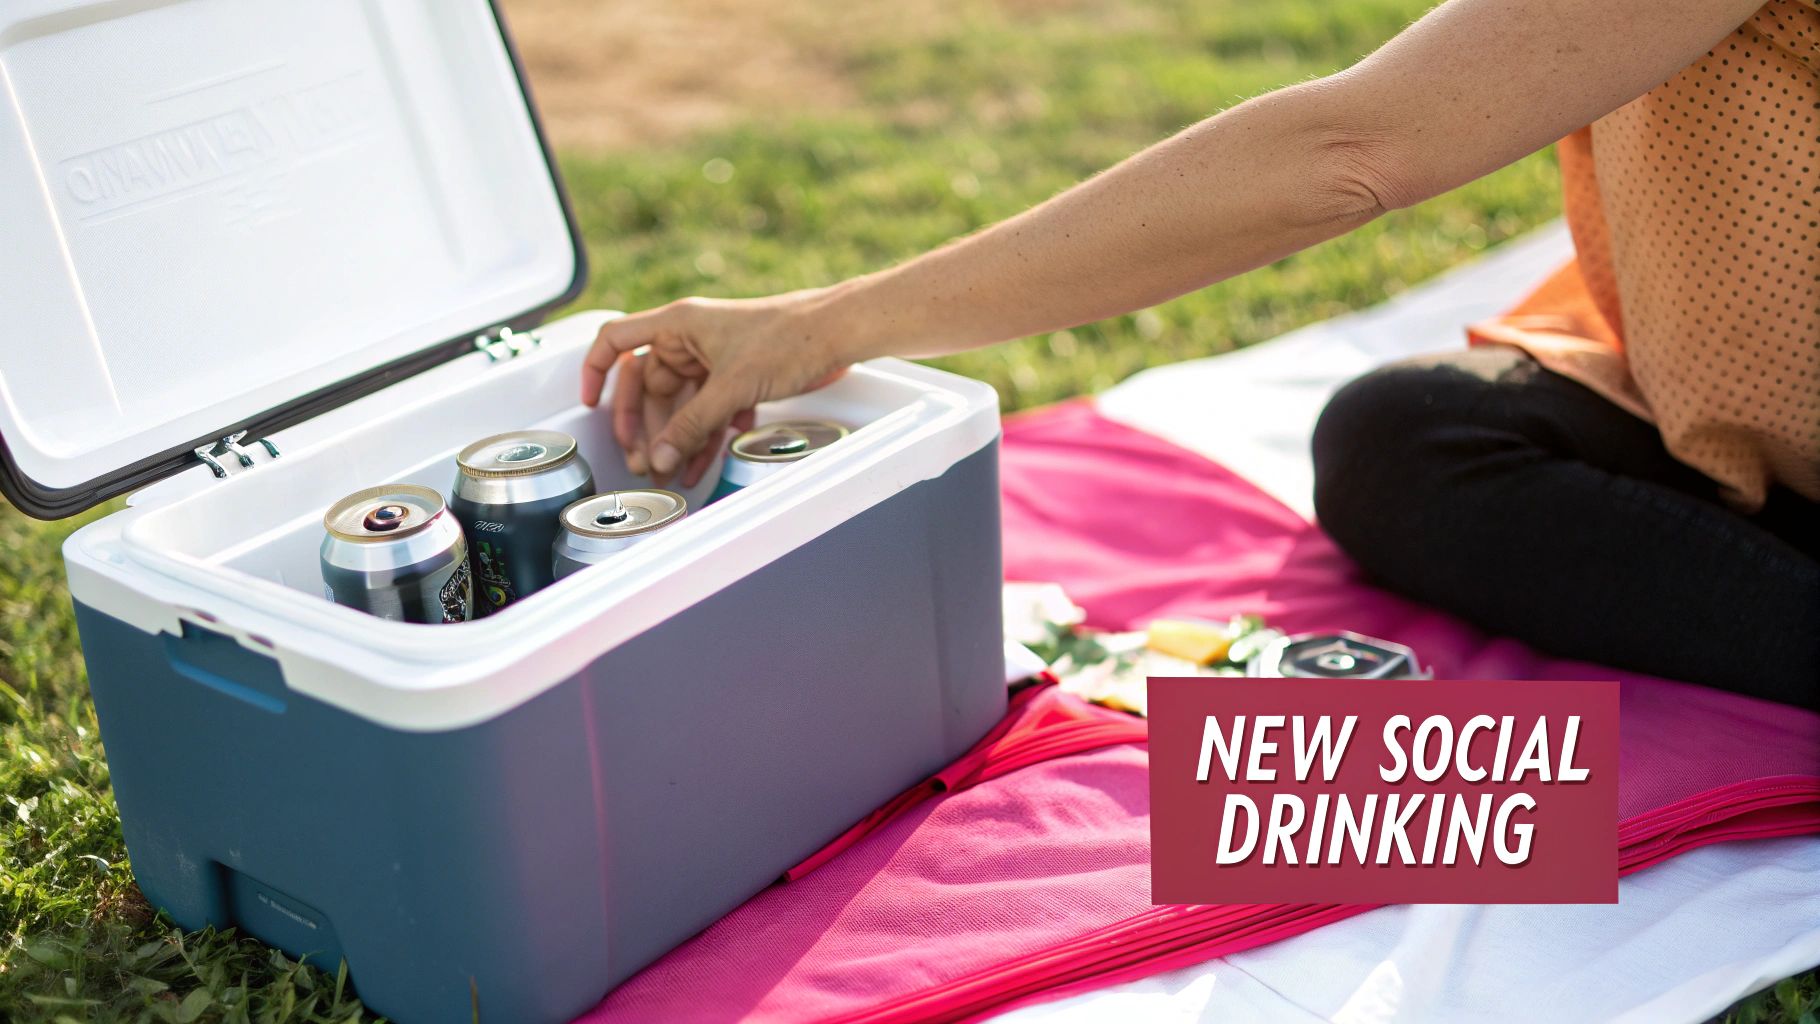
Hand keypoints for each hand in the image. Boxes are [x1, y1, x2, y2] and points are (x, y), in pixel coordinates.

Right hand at [581, 290, 854, 486]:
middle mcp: (692, 339)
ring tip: (670, 471)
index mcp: (679, 324)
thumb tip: (662, 455)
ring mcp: (716, 359)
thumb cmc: (791, 335)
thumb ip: (693, 424)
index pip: (617, 340)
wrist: (841, 332)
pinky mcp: (739, 376)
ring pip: (682, 404)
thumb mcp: (732, 385)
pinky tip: (704, 461)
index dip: (595, 370)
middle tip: (642, 459)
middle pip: (649, 386)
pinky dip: (706, 436)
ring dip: (676, 438)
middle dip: (645, 426)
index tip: (588, 402)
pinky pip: (710, 410)